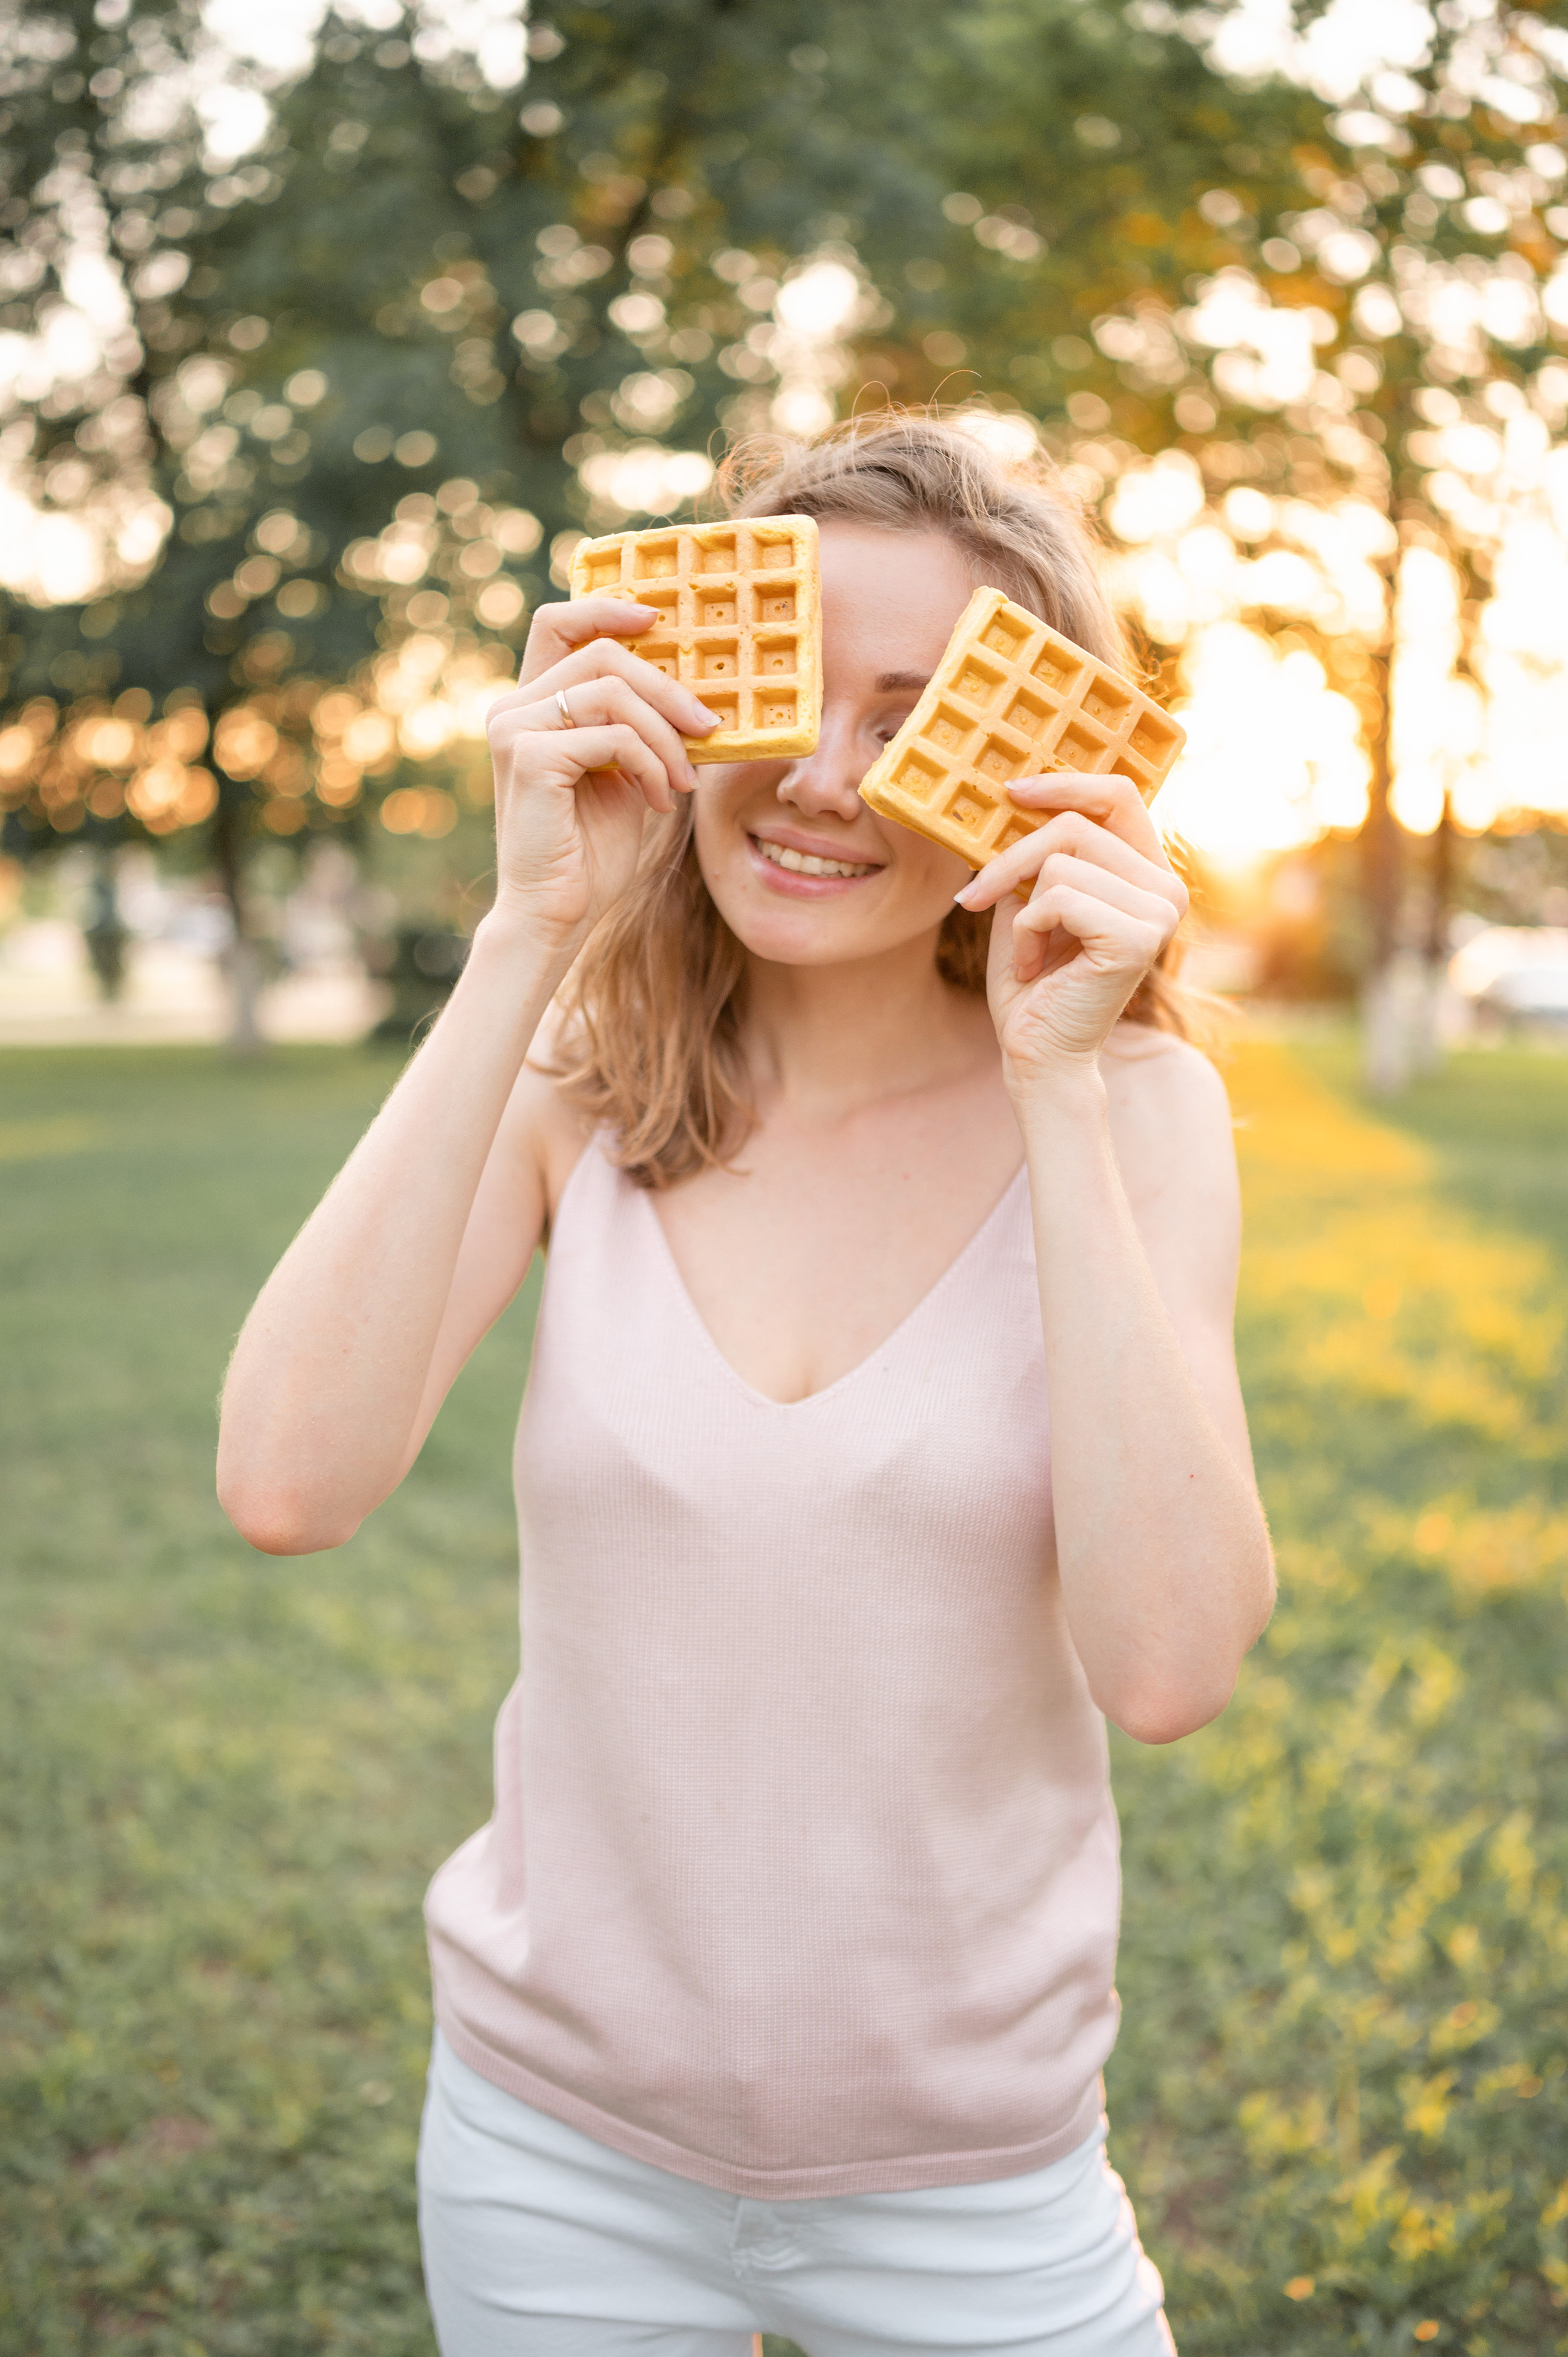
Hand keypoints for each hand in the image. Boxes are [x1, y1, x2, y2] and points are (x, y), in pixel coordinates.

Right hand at [482, 597, 719, 951]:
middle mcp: (512, 708)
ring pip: (612, 692)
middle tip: (709, 726)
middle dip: (666, 686)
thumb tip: (694, 691)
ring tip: (684, 780)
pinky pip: (613, 736)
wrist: (555, 913)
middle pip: (601, 651)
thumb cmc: (589, 850)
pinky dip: (650, 766)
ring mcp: (514, 729)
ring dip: (666, 736)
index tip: (658, 619)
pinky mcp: (529, 758)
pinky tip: (658, 801)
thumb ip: (635, 727)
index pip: (559, 623)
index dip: (607, 607)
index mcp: (530, 704)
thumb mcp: (622, 773)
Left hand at [955, 774, 1187, 1093]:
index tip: (1011, 793)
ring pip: (1060, 862)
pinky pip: (1058, 898)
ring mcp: (1159, 913)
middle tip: (979, 900)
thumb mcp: (1028, 900)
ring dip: (1022, 909)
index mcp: (1147, 872)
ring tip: (1029, 952)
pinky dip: (1029, 930)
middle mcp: (1166, 888)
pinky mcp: (1137, 938)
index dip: (1064, 783)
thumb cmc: (1032, 983)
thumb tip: (1010, 795)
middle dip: (1011, 861)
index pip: (1118, 795)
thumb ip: (1036, 852)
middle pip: (1074, 825)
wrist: (1038, 1052)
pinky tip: (1037, 966)